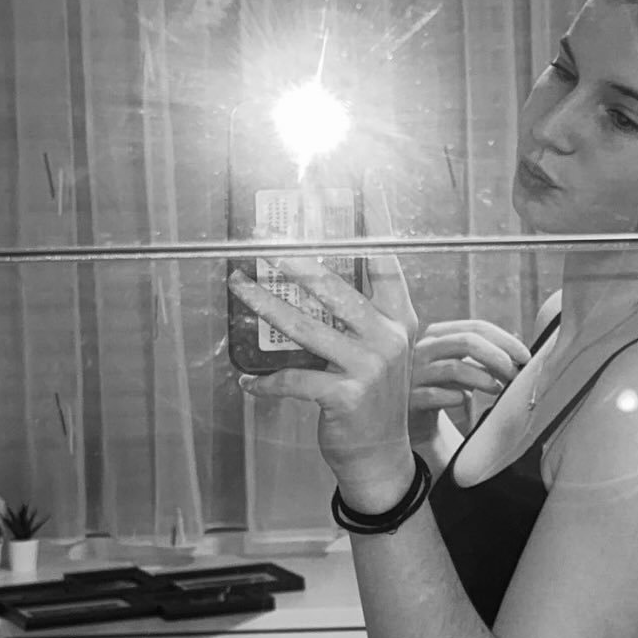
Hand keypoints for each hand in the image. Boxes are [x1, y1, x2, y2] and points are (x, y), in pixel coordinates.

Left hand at [227, 190, 418, 512]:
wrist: (380, 458)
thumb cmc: (372, 403)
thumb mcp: (376, 355)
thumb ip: (355, 321)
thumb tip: (308, 283)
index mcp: (399, 321)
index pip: (386, 259)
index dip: (375, 218)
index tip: (365, 178)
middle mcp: (389, 337)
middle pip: (335, 284)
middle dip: (293, 257)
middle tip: (262, 236)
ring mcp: (371, 365)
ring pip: (305, 325)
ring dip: (264, 305)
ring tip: (238, 288)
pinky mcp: (348, 394)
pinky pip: (294, 377)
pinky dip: (267, 382)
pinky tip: (249, 384)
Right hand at [409, 321, 529, 443]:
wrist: (413, 416)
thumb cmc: (444, 387)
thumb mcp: (463, 367)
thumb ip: (485, 359)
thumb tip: (520, 358)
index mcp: (438, 335)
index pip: (476, 328)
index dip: (505, 340)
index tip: (526, 356)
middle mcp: (423, 349)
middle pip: (466, 341)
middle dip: (497, 357)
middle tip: (515, 374)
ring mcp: (414, 373)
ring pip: (454, 367)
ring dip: (483, 378)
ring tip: (498, 389)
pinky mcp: (409, 398)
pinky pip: (435, 395)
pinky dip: (455, 398)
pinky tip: (464, 402)